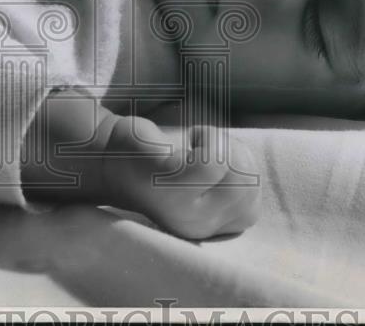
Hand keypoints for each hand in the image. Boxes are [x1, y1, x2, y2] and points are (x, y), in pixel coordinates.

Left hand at [101, 115, 260, 239]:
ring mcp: (181, 208)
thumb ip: (233, 183)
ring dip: (220, 143)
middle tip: (204, 149)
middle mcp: (196, 227)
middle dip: (234, 155)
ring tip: (196, 144)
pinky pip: (212, 162)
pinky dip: (209, 137)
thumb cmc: (163, 158)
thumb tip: (251, 176)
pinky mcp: (167, 183)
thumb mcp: (207, 179)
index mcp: (206, 229)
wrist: (111, 151)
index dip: (242, 173)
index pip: (253, 207)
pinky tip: (190, 136)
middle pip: (248, 186)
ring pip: (234, 170)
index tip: (213, 162)